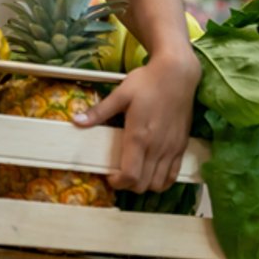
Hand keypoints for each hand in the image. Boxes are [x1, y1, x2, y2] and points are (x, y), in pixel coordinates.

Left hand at [73, 52, 201, 192]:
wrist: (178, 74)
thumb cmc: (147, 82)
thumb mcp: (120, 94)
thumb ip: (99, 112)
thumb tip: (76, 121)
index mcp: (139, 136)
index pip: (130, 176)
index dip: (117, 183)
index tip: (109, 175)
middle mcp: (157, 147)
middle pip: (143, 185)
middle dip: (128, 185)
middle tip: (119, 173)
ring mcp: (172, 148)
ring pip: (159, 184)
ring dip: (145, 184)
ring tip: (135, 171)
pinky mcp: (182, 146)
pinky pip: (174, 174)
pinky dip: (162, 179)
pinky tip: (152, 169)